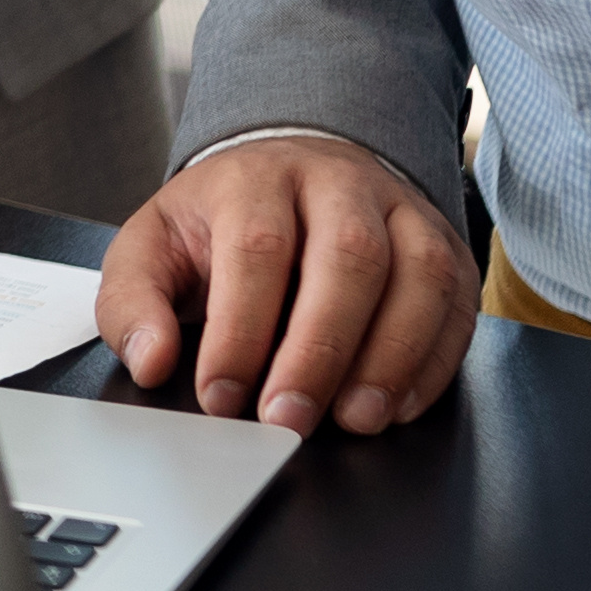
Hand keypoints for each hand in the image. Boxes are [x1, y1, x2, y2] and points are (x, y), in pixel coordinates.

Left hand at [96, 133, 475, 435]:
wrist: (291, 170)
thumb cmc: (221, 223)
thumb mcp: (153, 248)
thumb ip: (133, 303)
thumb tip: (150, 359)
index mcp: (257, 178)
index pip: (257, 246)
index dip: (242, 329)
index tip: (222, 396)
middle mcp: (338, 184)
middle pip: (348, 258)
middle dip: (320, 351)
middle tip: (289, 418)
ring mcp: (401, 211)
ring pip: (418, 275)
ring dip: (390, 358)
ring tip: (354, 420)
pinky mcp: (444, 247)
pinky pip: (457, 303)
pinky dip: (433, 361)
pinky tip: (398, 405)